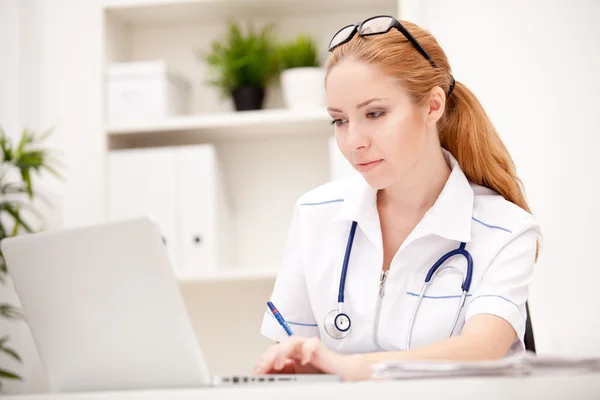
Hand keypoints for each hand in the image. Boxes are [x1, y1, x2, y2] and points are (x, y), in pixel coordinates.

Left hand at [253, 336, 369, 380]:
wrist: (342, 373)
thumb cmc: (321, 375)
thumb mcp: (298, 379)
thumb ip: (284, 378)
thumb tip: (268, 379)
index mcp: (288, 356)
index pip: (271, 355)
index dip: (262, 362)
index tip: (256, 374)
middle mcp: (296, 349)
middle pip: (278, 347)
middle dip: (268, 357)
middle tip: (261, 369)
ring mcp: (306, 346)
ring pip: (291, 342)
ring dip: (283, 352)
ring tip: (278, 364)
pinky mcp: (318, 347)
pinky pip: (310, 344)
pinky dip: (306, 350)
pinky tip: (302, 361)